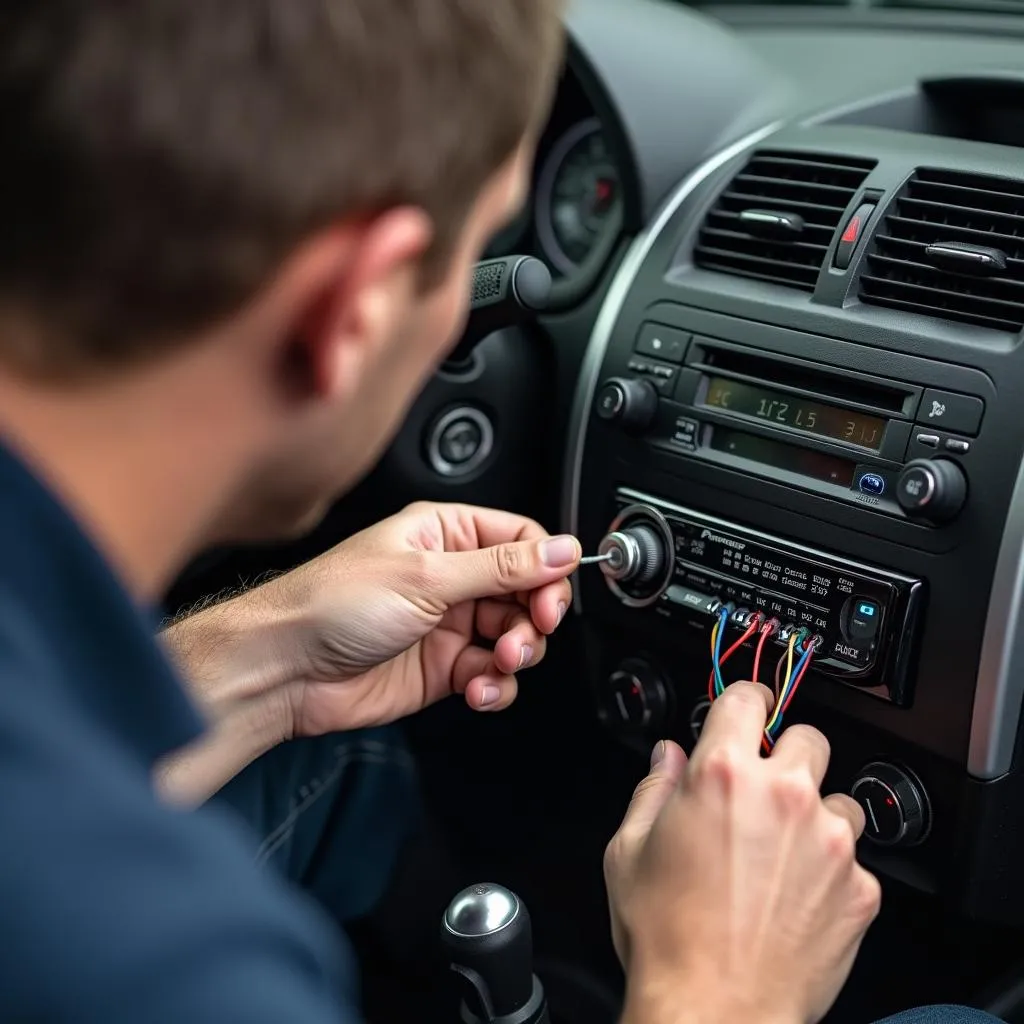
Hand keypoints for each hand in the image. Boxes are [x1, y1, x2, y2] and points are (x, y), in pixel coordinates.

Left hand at [264, 502, 580, 736]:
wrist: (285, 669)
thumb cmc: (331, 604)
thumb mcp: (427, 577)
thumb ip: (502, 567)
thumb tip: (559, 549)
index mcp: (445, 535)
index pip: (521, 541)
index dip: (546, 568)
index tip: (552, 597)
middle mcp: (450, 576)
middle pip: (525, 592)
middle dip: (533, 618)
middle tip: (529, 633)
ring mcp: (447, 623)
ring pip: (513, 637)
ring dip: (516, 654)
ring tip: (498, 662)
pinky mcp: (443, 667)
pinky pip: (491, 675)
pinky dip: (495, 686)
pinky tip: (479, 688)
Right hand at [604, 683, 880, 1023]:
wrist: (715, 1012)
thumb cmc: (667, 936)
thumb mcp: (628, 850)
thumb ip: (652, 789)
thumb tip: (667, 758)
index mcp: (722, 774)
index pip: (747, 699)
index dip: (745, 701)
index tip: (748, 710)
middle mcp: (783, 795)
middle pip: (807, 738)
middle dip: (786, 756)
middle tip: (764, 790)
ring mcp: (828, 841)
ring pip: (838, 798)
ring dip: (815, 814)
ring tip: (782, 854)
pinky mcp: (859, 887)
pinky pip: (854, 858)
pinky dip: (831, 869)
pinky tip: (797, 897)